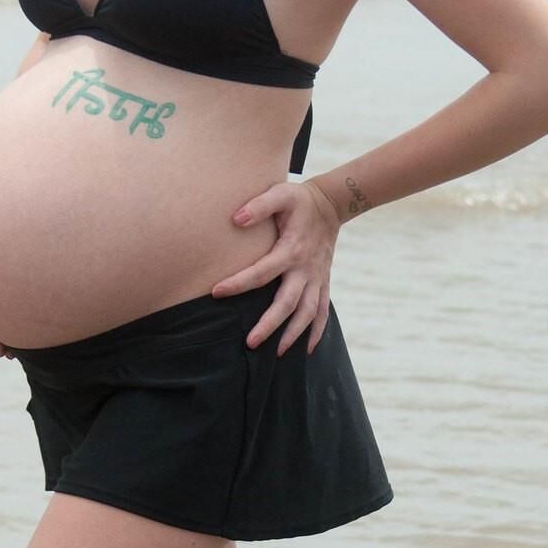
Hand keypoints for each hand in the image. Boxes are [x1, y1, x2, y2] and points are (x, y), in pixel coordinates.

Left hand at [212, 178, 339, 354]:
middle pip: (288, 303)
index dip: (238, 283)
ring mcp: (316, 278)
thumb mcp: (281, 194)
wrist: (332, 205)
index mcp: (291, 250)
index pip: (262, 272)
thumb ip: (259, 206)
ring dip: (293, 334)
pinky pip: (322, 311)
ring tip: (275, 353)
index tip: (216, 292)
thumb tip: (235, 219)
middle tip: (250, 343)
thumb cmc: (299, 200)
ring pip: (307, 313)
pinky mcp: (323, 282)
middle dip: (270, 324)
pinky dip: (316, 331)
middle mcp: (305, 269)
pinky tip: (305, 349)